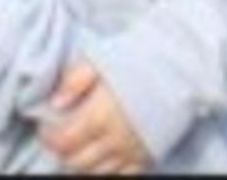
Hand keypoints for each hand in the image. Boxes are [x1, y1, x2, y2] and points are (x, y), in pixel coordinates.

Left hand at [36, 61, 150, 173]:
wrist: (180, 67)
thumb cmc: (139, 59)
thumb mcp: (101, 58)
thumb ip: (74, 80)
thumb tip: (54, 103)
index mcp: (100, 115)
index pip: (63, 141)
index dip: (49, 137)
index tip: (46, 127)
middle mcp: (114, 140)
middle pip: (76, 162)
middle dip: (63, 153)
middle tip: (61, 138)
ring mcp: (132, 152)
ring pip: (96, 173)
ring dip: (82, 164)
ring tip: (79, 147)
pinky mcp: (147, 157)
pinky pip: (121, 176)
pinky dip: (106, 172)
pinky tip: (101, 159)